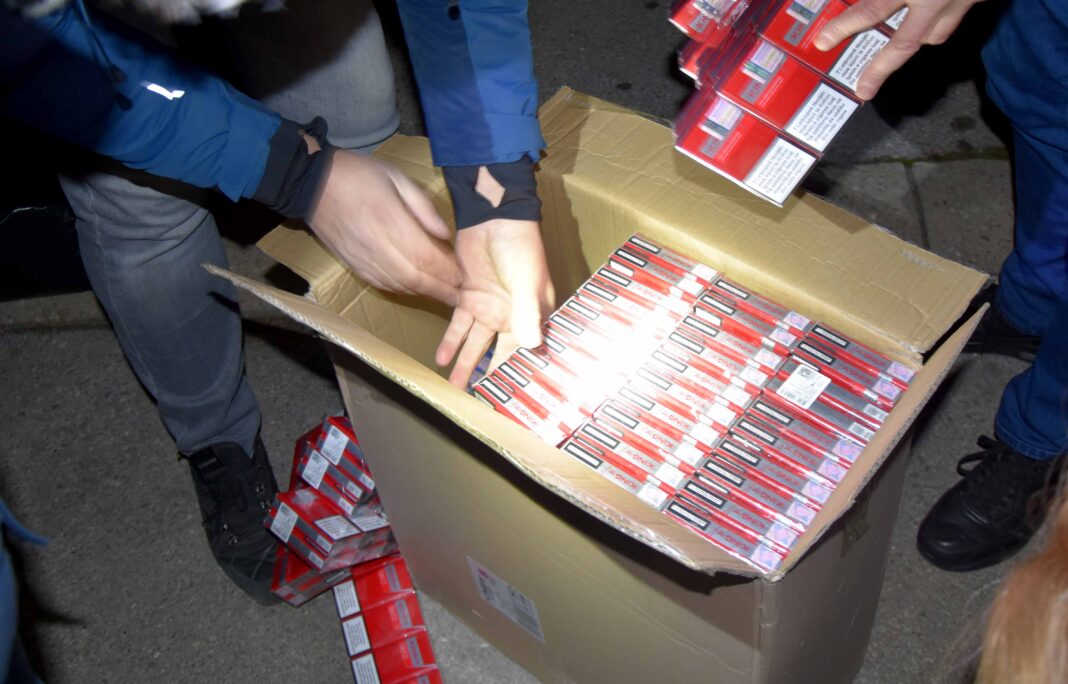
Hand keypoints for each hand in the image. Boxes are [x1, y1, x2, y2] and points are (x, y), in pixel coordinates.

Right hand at [307, 150, 460, 304]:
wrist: (311, 184)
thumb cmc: (358, 175)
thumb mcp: (396, 178)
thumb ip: (423, 207)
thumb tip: (445, 235)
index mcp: (389, 220)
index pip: (426, 256)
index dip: (448, 271)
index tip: (465, 277)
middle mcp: (377, 245)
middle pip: (416, 278)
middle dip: (442, 290)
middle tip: (461, 296)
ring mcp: (363, 259)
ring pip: (400, 286)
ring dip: (425, 293)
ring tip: (445, 296)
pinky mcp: (353, 265)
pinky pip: (383, 285)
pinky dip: (403, 290)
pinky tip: (417, 289)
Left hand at [435, 219, 553, 387]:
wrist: (495, 219)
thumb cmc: (522, 248)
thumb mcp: (528, 282)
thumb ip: (528, 313)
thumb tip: (532, 345)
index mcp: (532, 316)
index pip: (526, 353)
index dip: (519, 374)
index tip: (510, 399)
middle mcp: (510, 317)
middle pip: (498, 354)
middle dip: (488, 377)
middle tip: (477, 401)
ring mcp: (488, 308)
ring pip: (475, 344)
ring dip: (464, 365)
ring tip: (454, 388)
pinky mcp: (467, 298)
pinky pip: (458, 326)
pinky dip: (450, 342)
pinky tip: (441, 359)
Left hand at [815, 0, 982, 99]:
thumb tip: (867, 0)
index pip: (874, 9)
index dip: (845, 26)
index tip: (823, 41)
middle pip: (906, 42)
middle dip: (880, 68)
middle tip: (864, 89)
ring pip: (936, 33)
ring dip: (916, 39)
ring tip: (894, 49)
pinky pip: (957, 14)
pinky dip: (940, 17)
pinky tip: (934, 9)